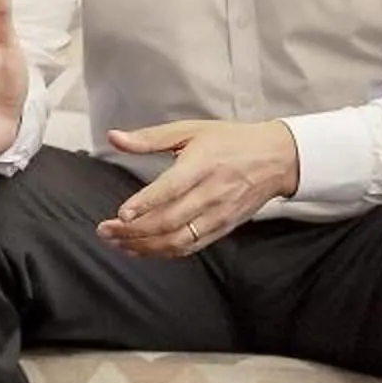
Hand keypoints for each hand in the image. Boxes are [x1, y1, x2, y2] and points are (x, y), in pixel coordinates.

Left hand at [98, 120, 299, 259]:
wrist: (276, 159)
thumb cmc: (230, 141)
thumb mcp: (190, 130)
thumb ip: (150, 137)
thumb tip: (114, 137)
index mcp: (201, 165)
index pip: (171, 189)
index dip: (145, 204)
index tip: (121, 214)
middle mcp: (211, 194)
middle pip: (169, 221)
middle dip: (133, 231)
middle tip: (105, 231)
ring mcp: (218, 215)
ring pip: (179, 240)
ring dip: (144, 246)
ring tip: (117, 243)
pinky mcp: (223, 228)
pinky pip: (191, 247)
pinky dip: (164, 252)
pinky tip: (142, 249)